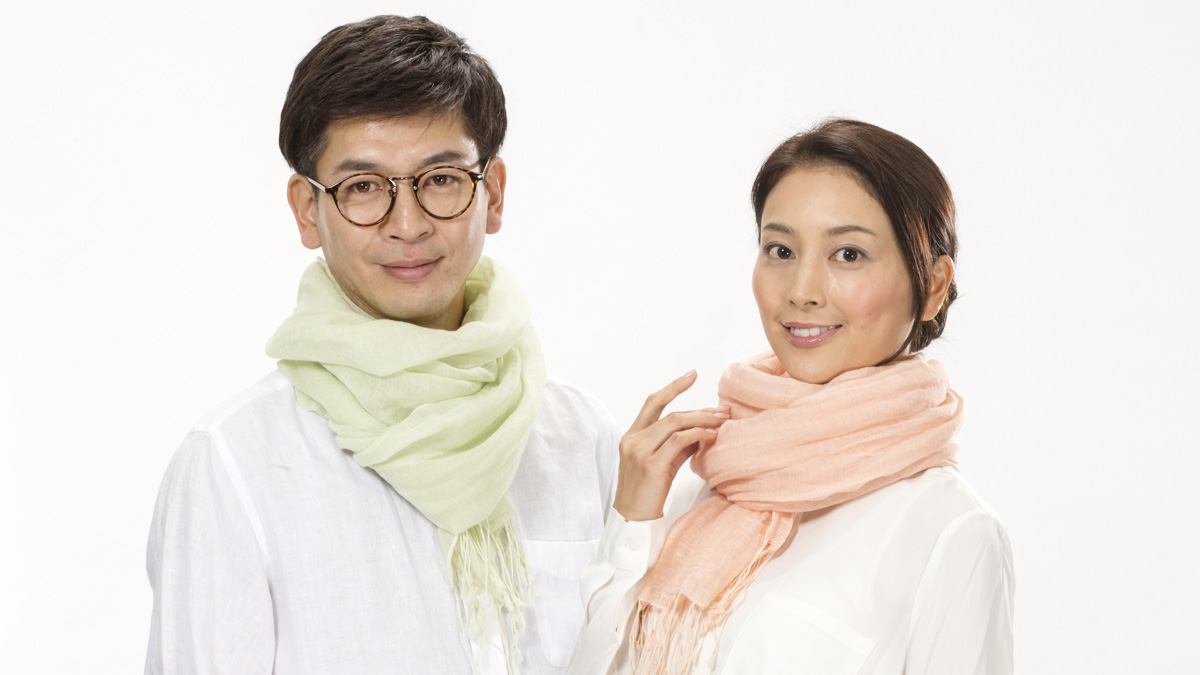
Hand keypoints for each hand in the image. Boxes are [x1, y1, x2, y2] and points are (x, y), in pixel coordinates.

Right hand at [612, 370, 729, 521]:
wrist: (632, 521)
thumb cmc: (647, 494)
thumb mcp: (661, 464)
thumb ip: (676, 445)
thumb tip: (702, 430)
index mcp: (631, 436)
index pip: (652, 403)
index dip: (673, 387)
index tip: (692, 375)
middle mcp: (632, 440)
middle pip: (669, 412)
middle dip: (699, 409)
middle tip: (722, 410)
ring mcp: (640, 451)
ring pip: (675, 423)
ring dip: (702, 420)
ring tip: (721, 422)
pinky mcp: (652, 465)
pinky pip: (679, 441)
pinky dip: (698, 435)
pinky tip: (711, 437)